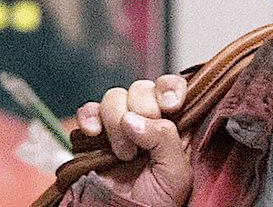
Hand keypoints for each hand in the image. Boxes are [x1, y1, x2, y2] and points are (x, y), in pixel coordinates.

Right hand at [76, 75, 191, 206]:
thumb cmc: (158, 200)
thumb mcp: (175, 172)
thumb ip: (164, 139)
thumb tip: (132, 118)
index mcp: (174, 123)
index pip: (172, 86)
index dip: (169, 89)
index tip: (170, 106)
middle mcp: (147, 118)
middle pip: (142, 88)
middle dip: (143, 111)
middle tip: (142, 145)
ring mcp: (119, 125)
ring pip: (115, 96)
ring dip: (117, 122)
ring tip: (123, 154)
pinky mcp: (94, 135)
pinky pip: (88, 110)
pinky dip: (89, 117)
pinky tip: (94, 134)